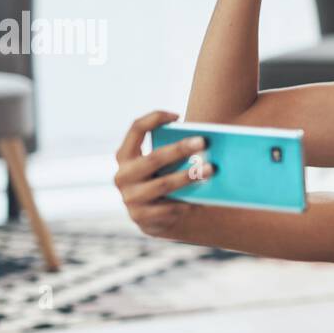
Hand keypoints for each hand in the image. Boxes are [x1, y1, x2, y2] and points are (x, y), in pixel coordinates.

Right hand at [114, 111, 212, 237]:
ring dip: (188, 176)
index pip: (136, 129)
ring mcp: (130, 198)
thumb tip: (203, 145)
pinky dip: (187, 202)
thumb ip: (172, 153)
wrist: (151, 217)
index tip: (178, 115)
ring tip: (210, 170)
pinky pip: (168, 207)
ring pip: (163, 185)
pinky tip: (202, 198)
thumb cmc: (161, 179)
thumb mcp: (161, 165)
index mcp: (125, 156)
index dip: (154, 118)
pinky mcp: (141, 218)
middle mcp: (123, 176)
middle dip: (179, 149)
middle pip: (153, 158)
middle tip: (203, 142)